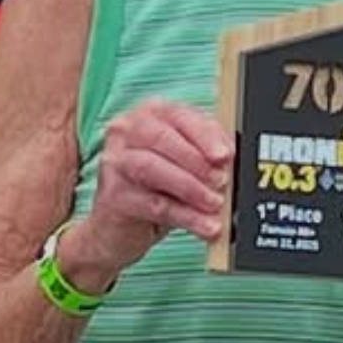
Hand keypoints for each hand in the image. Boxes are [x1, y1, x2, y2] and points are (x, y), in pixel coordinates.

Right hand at [67, 99, 232, 284]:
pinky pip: (153, 204)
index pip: (179, 115)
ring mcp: (115, 162)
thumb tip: (230, 159)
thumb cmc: (155, 188)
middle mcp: (126, 132)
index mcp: (149, 115)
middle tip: (222, 181)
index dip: (204, 135)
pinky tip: (205, 226)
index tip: (225, 155)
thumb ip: (206, 154)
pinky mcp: (112, 196)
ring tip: (215, 203)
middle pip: (161, 138)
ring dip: (190, 187)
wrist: (116, 228)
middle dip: (197, 160)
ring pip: (153, 168)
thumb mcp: (184, 166)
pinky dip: (185, 216)